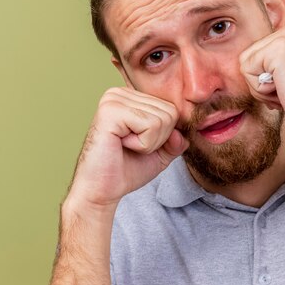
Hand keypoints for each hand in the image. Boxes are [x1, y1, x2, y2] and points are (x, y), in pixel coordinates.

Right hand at [67, 87, 188, 208]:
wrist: (101, 191)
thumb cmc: (125, 170)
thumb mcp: (160, 154)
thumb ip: (176, 140)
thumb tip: (183, 132)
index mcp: (130, 97)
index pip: (172, 108)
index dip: (165, 135)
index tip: (140, 145)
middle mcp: (120, 93)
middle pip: (170, 112)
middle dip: (158, 139)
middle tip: (132, 147)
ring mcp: (114, 100)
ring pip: (163, 119)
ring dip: (150, 143)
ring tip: (126, 146)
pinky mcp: (110, 112)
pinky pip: (151, 125)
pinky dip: (143, 144)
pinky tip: (122, 145)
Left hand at [239, 17, 284, 147]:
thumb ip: (278, 59)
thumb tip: (248, 61)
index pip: (260, 50)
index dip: (270, 76)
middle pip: (251, 54)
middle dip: (264, 81)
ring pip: (246, 63)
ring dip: (262, 87)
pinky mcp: (279, 49)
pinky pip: (246, 71)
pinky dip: (261, 91)